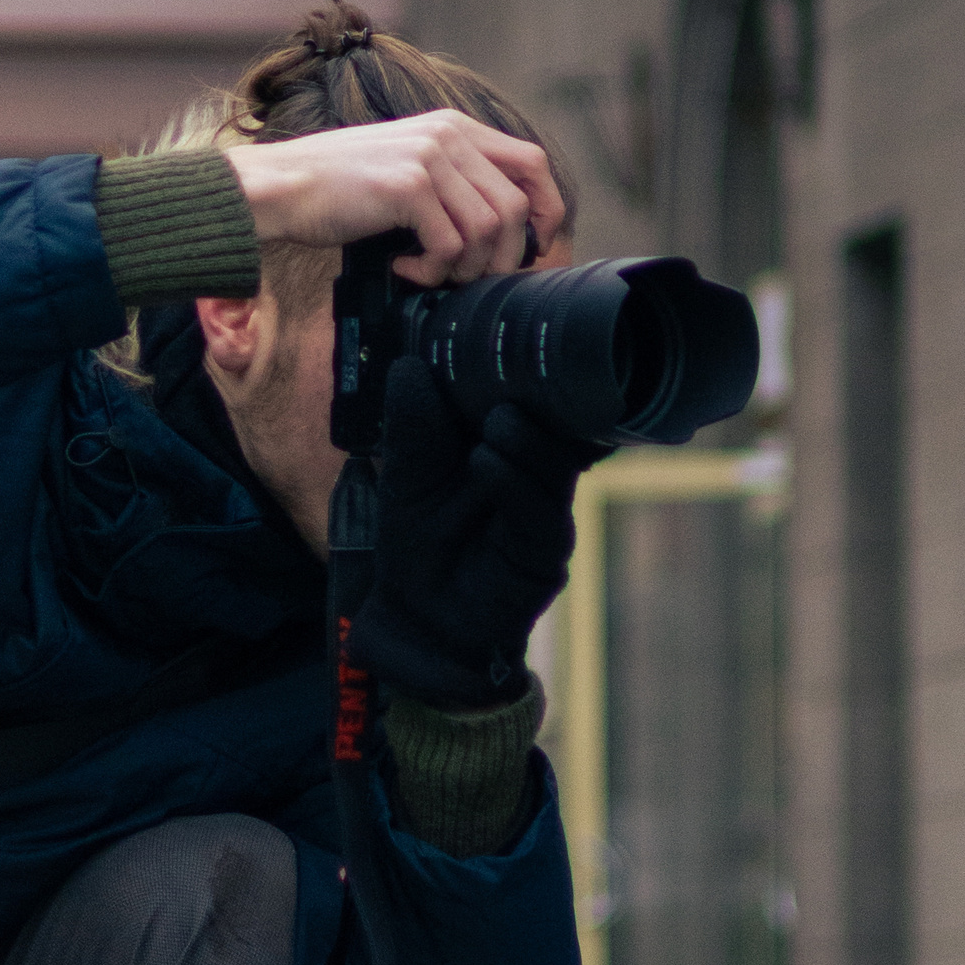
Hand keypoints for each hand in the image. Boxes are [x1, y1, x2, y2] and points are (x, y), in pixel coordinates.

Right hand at [224, 110, 563, 287]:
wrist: (281, 187)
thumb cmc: (336, 190)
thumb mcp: (404, 171)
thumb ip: (449, 183)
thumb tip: (494, 233)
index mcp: (455, 128)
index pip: (532, 163)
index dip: (546, 210)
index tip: (532, 251)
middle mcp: (449, 135)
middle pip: (515, 206)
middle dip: (501, 258)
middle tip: (467, 280)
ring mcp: (430, 158)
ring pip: (487, 229)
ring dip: (462, 269)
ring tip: (427, 275)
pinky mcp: (409, 187)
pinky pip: (449, 246)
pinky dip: (430, 272)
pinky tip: (402, 270)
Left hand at [348, 356, 605, 710]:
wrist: (418, 625)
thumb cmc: (420, 549)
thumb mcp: (408, 478)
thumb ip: (413, 429)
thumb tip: (409, 367)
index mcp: (509, 453)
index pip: (532, 405)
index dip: (526, 373)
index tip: (510, 339)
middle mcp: (536, 479)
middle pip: (557, 427)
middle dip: (536, 397)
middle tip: (510, 371)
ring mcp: (545, 515)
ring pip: (554, 465)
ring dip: (525, 437)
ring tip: (496, 421)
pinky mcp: (543, 554)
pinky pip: (538, 511)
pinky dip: (513, 480)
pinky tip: (488, 462)